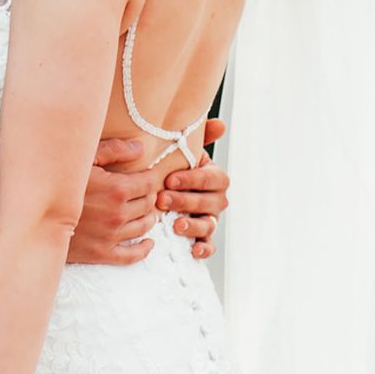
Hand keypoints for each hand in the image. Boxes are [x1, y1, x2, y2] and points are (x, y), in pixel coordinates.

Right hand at [67, 139, 160, 265]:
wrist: (35, 212)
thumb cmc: (59, 181)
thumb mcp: (84, 158)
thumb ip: (113, 150)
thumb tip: (139, 149)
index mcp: (116, 189)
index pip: (150, 183)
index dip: (149, 177)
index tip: (144, 175)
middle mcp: (117, 214)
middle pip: (148, 204)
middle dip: (147, 195)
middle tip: (140, 191)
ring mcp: (110, 236)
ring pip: (143, 226)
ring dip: (147, 216)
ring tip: (141, 209)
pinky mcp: (101, 253)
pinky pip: (131, 255)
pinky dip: (143, 249)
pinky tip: (147, 242)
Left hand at [156, 119, 229, 259]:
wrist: (154, 188)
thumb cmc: (169, 165)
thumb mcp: (180, 150)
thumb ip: (199, 135)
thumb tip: (220, 124)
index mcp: (213, 176)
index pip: (213, 178)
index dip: (194, 179)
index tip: (169, 179)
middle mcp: (215, 199)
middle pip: (211, 202)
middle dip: (186, 201)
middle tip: (163, 199)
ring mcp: (209, 218)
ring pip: (209, 224)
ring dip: (194, 225)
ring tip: (175, 224)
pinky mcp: (201, 236)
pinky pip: (208, 245)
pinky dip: (203, 248)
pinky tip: (192, 249)